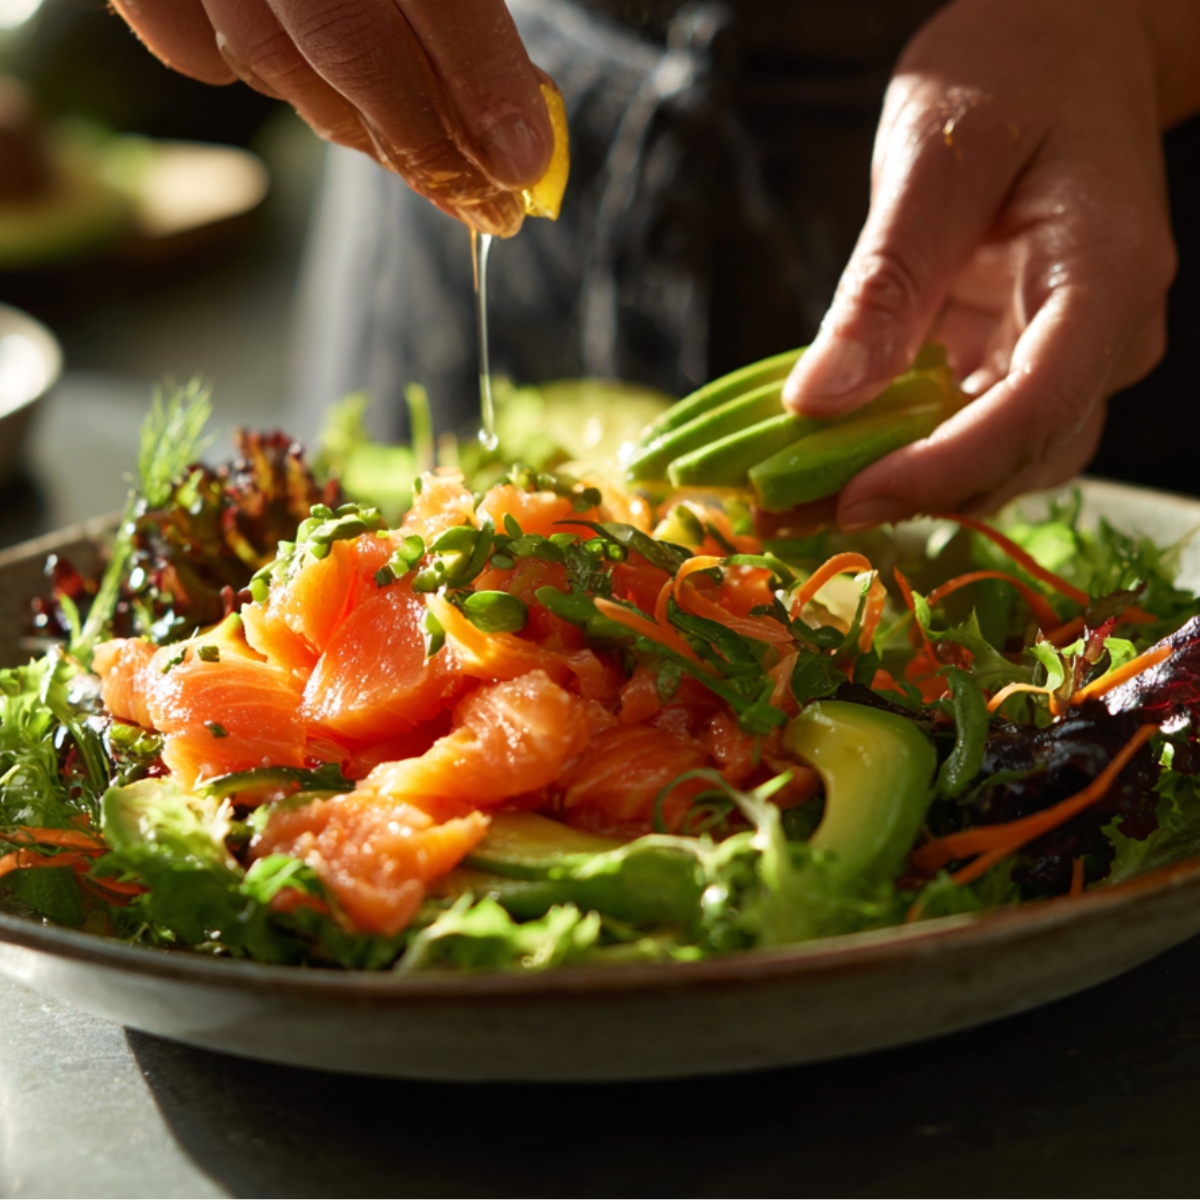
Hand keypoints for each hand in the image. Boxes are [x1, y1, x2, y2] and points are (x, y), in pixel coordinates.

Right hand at [109, 0, 552, 232]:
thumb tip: (510, 91)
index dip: (485, 82)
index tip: (526, 161)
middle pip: (347, 40)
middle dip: (425, 141)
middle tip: (485, 203)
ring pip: (265, 52)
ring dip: (352, 124)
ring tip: (423, 166)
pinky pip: (176, 31)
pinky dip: (243, 70)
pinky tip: (306, 91)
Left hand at [782, 0, 1191, 528]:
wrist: (1068, 45)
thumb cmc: (1010, 74)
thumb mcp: (930, 160)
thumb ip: (882, 285)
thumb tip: (818, 400)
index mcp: (1102, 275)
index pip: (1037, 406)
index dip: (942, 471)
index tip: (848, 500)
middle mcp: (1105, 334)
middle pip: (1017, 453)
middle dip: (907, 496)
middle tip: (789, 512)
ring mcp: (1073, 354)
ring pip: (995, 458)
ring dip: (898, 488)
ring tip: (793, 499)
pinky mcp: (1027, 358)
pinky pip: (971, 429)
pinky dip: (903, 452)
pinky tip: (830, 459)